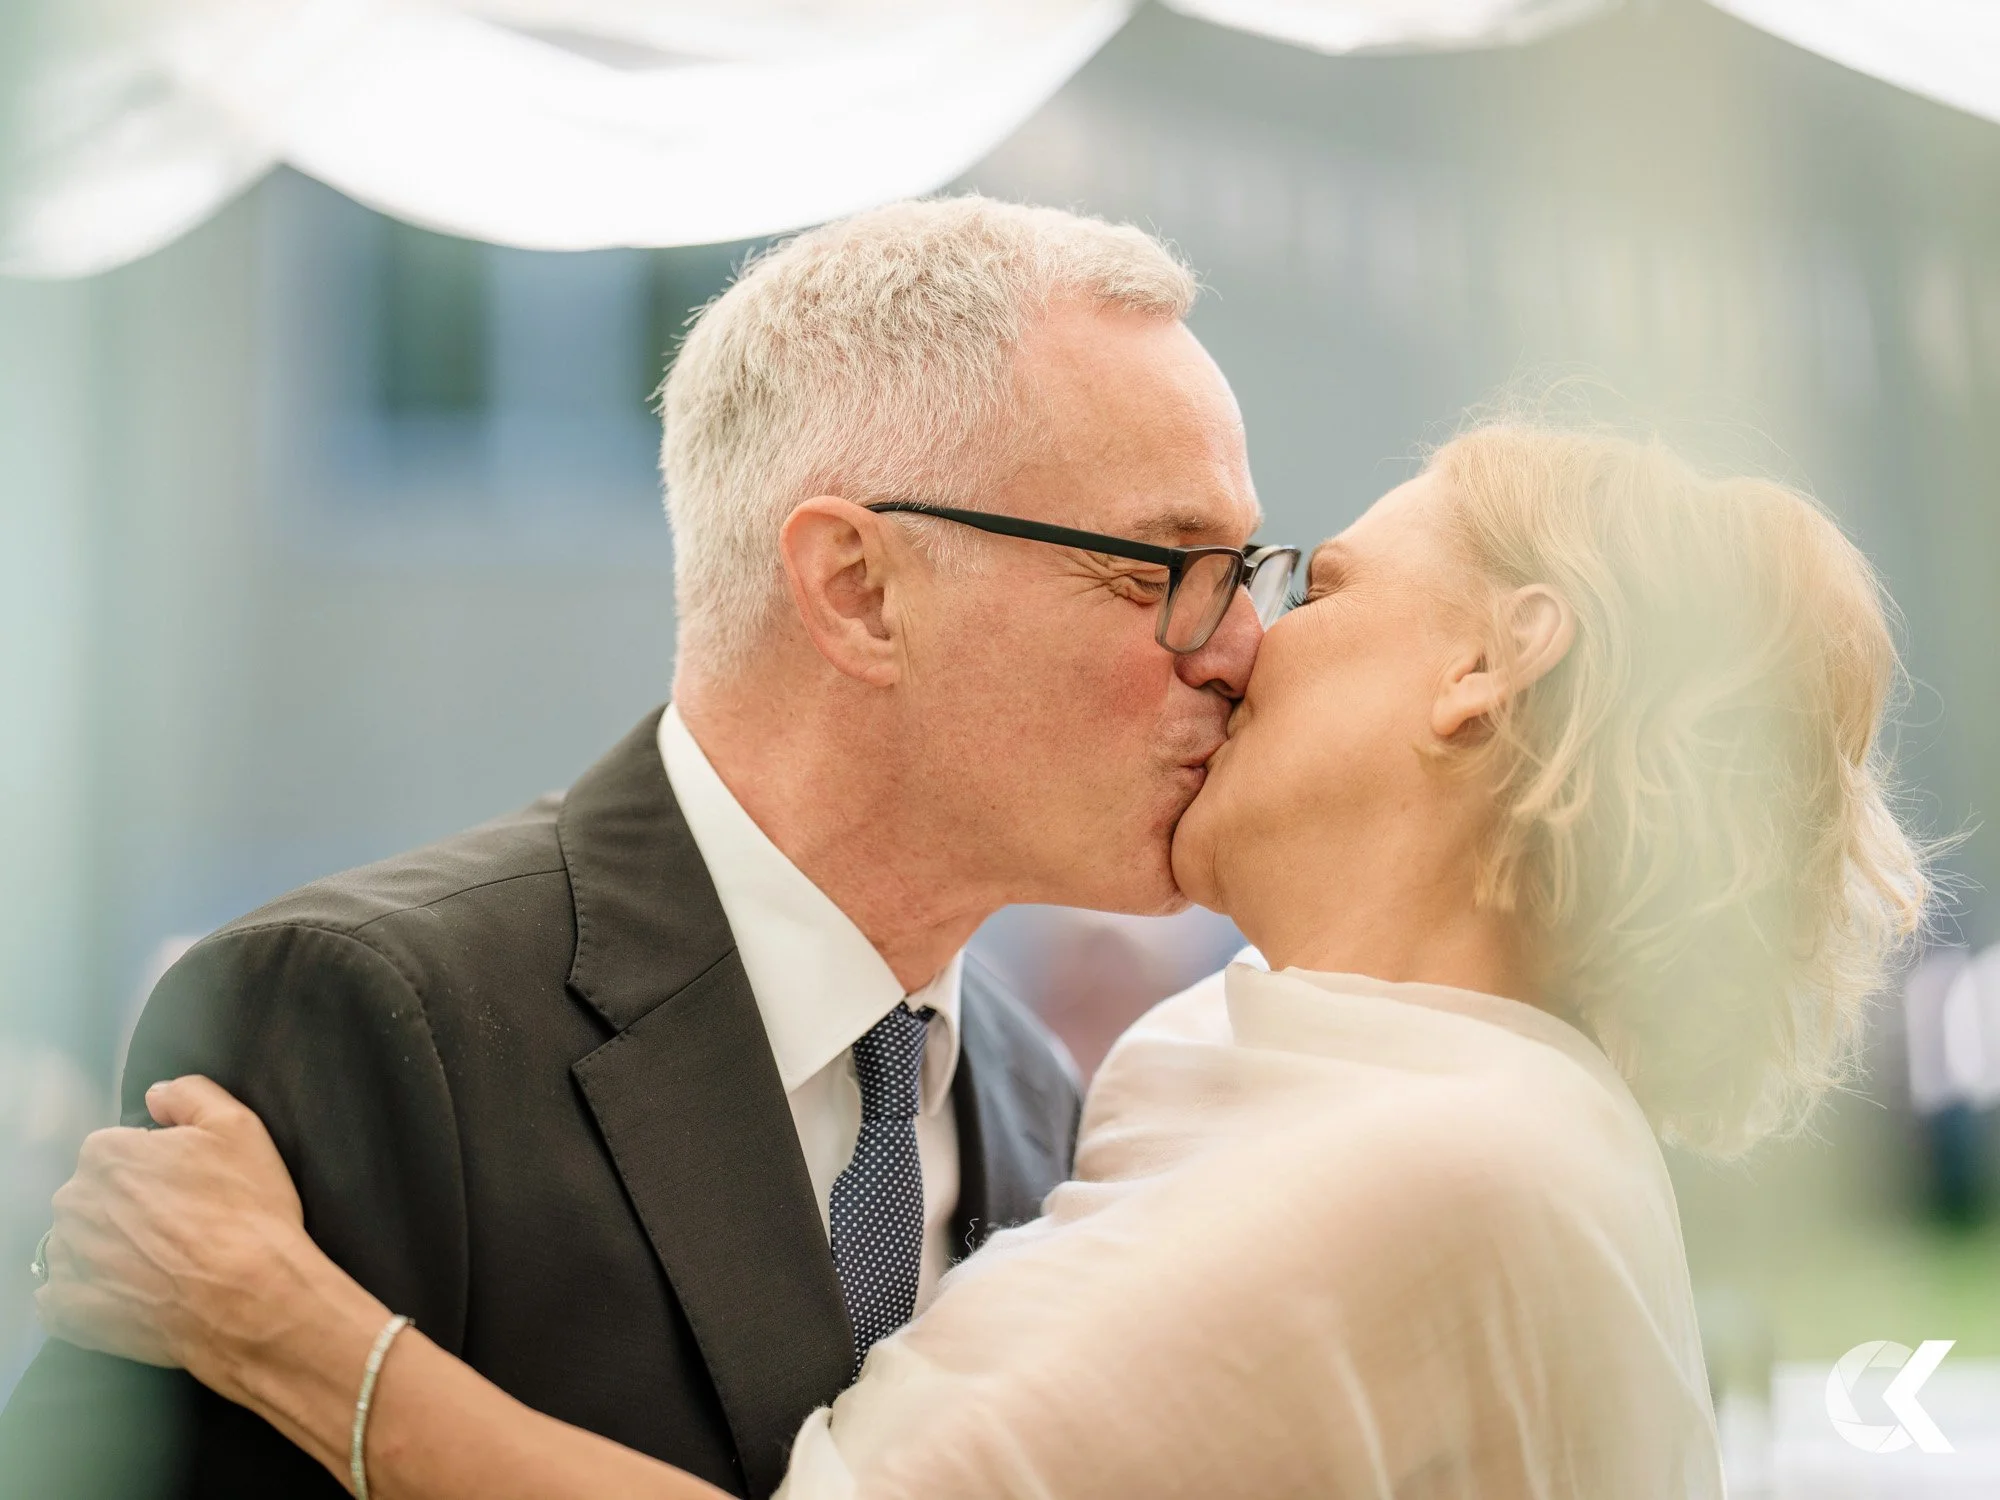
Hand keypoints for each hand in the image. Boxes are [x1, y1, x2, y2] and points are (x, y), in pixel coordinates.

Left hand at [34, 1076, 323, 1402]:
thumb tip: (157, 1095)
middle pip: (97, 1196)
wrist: (249, 1298)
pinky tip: (134, 1296)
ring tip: (163, 1266)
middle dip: (130, 1207)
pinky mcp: (68, 1311)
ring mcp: (66, 1259)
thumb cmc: (247, 1210)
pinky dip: (92, 1296)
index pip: (120, 1150)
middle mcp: (74, 1202)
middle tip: (182, 1227)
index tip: (191, 1189)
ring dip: (111, 1250)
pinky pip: (66, 1296)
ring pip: (81, 1243)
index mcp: (107, 1154)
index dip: (159, 1168)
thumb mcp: (239, 1126)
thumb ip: (190, 1094)